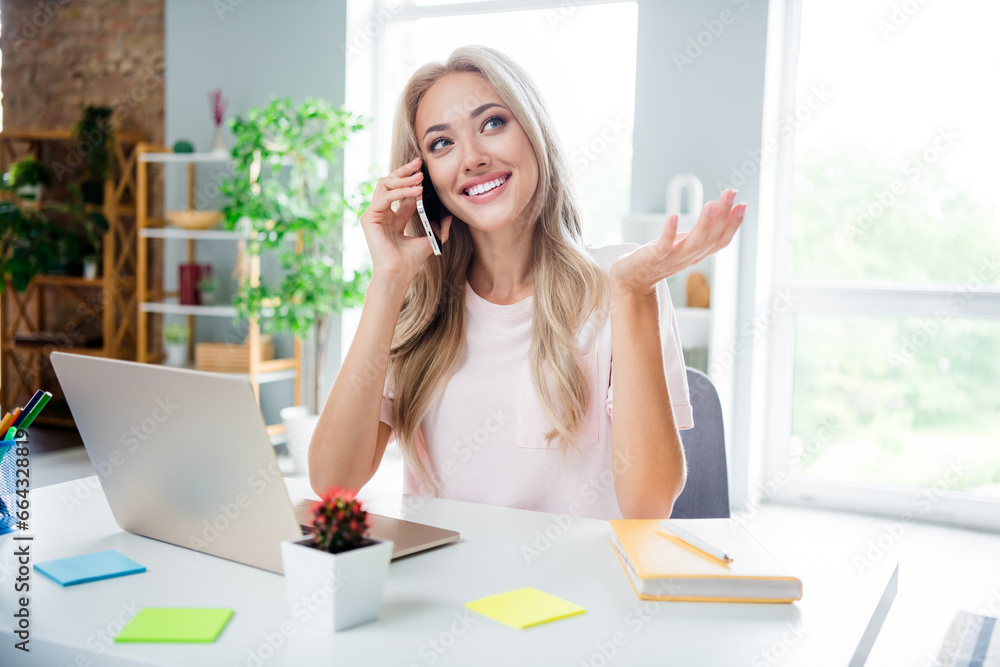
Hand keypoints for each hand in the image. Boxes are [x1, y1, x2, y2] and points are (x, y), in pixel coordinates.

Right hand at [359, 156, 452, 281]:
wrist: (399, 273)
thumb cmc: (410, 261)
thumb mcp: (429, 239)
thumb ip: (438, 227)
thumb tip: (449, 215)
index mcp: (392, 218)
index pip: (400, 192)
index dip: (412, 180)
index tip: (425, 171)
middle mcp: (381, 214)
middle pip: (389, 183)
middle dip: (404, 171)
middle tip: (419, 163)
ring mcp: (373, 215)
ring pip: (385, 185)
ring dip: (403, 179)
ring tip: (420, 178)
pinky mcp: (369, 218)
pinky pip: (384, 197)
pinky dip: (401, 192)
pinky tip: (416, 192)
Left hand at [610, 189, 745, 296]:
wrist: (629, 281)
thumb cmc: (656, 259)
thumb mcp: (682, 245)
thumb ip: (699, 233)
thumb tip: (717, 210)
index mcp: (696, 255)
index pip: (720, 241)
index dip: (733, 225)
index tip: (743, 205)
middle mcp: (687, 258)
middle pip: (710, 239)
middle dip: (723, 216)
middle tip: (731, 194)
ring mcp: (670, 260)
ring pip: (693, 243)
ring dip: (704, 223)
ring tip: (712, 203)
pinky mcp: (652, 258)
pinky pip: (663, 246)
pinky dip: (669, 232)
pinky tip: (674, 216)